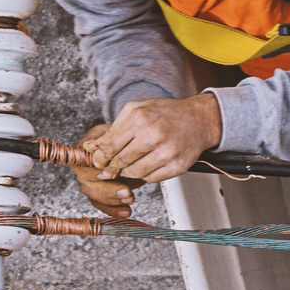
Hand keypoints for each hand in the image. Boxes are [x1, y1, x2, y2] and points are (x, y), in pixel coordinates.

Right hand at [70, 123, 142, 217]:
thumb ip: (111, 143)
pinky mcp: (96, 193)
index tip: (110, 174)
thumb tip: (97, 146)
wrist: (134, 148)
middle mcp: (82, 166)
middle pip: (87, 182)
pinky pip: (101, 204)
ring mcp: (88, 180)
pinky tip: (126, 212)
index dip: (94, 170)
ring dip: (112, 200)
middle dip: (108, 189)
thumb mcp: (120, 134)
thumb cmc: (126, 138)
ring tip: (130, 199)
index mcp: (84, 149)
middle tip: (127, 192)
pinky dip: (114, 210)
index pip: (81, 163)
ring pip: (93, 195)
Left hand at [85, 93, 222, 186]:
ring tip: (132, 161)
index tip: (100, 160)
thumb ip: (113, 129)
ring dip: (128, 171)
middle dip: (113, 165)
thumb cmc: (165, 113)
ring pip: (134, 173)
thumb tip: (91, 148)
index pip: (110, 146)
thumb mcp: (137, 110)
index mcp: (141, 118)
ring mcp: (167, 152)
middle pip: (120, 162)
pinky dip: (145, 174)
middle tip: (113, 164)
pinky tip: (148, 163)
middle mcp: (154, 135)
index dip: (101, 157)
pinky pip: (151, 179)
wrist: (198, 120)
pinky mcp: (177, 166)